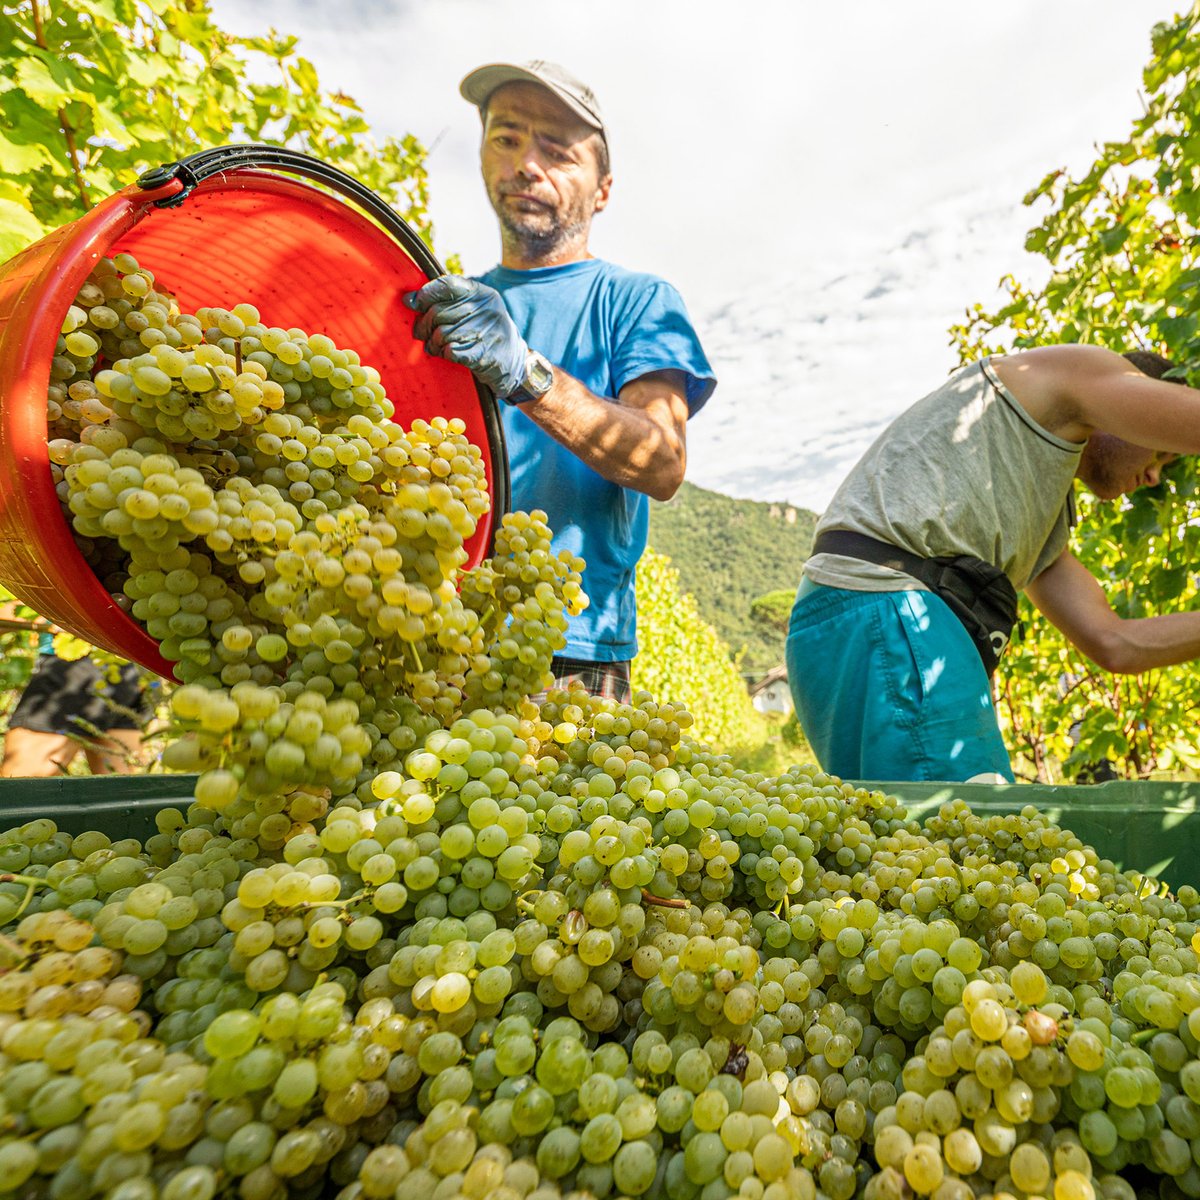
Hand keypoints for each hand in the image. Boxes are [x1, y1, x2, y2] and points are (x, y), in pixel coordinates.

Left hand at [405, 276, 529, 397]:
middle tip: (422, 333)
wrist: (514, 361)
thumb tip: (409, 300)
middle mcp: (486, 310)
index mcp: (482, 294)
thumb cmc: (485, 331)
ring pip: (442, 334)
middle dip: (425, 324)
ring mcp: (486, 332)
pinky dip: (445, 354)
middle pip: (439, 312)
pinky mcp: (483, 355)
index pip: (447, 285)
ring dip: (433, 343)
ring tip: (435, 346)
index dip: (425, 294)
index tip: (414, 304)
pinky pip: (451, 351)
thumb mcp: (475, 307)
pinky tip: (448, 354)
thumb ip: (447, 300)